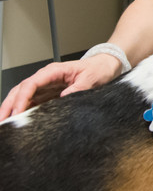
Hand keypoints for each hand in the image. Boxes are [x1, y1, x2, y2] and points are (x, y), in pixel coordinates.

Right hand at [0, 54, 121, 119]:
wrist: (105, 66)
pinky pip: (31, 102)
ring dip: (12, 109)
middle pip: (20, 90)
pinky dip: (22, 111)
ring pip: (22, 96)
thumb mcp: (91, 78)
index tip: (17, 112)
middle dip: (9, 105)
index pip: (30, 84)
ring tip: (4, 123)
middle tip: (2, 121)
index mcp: (54, 71)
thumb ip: (78, 88)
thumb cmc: (97, 69)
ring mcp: (45, 86)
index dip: (21, 98)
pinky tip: (18, 121)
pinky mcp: (48, 94)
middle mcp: (46, 78)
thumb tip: (63, 98)